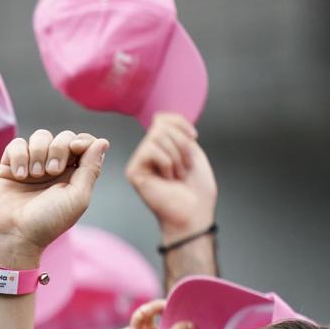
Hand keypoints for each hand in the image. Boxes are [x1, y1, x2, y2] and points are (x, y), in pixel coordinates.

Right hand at [0, 130, 109, 266]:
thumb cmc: (47, 222)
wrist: (12, 236)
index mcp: (74, 174)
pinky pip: (17, 144)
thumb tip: (102, 142)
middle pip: (63, 137)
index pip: (84, 143)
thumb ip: (91, 169)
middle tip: (51, 172)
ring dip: (39, 152)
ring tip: (34, 175)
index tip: (76, 149)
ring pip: (40, 136)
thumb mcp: (77, 197)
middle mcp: (54, 167)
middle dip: (58, 148)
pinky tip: (19, 175)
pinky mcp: (9, 166)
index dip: (82, 140)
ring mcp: (32, 165)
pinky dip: (19, 155)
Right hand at [123, 112, 215, 242]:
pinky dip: (167, 163)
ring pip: (157, 137)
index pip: (162, 119)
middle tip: (186, 167)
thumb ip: (176, 132)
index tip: (194, 137)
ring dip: (177, 156)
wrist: (192, 211)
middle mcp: (146, 153)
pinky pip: (151, 150)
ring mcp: (138, 162)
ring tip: (178, 175)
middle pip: (161, 126)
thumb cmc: (195, 189)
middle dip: (181, 144)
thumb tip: (158, 117)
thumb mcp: (191, 151)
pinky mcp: (133, 171)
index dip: (181, 123)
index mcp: (160, 148)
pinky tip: (167, 179)